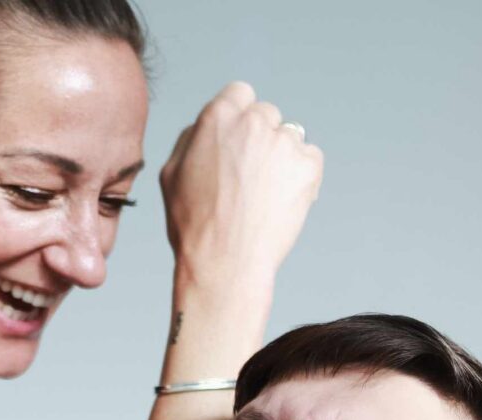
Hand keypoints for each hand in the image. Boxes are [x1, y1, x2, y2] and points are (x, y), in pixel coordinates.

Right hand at [159, 82, 323, 286]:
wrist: (224, 263)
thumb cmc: (193, 226)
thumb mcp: (171, 175)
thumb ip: (191, 140)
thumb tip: (205, 128)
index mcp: (218, 116)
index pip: (240, 94)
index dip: (237, 120)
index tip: (235, 145)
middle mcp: (254, 121)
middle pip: (266, 115)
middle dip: (259, 140)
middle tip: (246, 179)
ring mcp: (284, 143)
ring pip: (289, 138)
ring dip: (279, 159)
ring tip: (261, 197)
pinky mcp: (307, 166)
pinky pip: (310, 159)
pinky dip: (300, 177)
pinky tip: (279, 202)